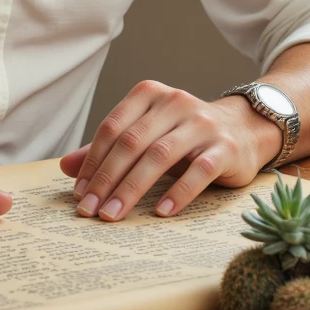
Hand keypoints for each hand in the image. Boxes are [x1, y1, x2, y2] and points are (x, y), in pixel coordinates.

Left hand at [59, 81, 281, 221]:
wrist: (243, 130)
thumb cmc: (184, 136)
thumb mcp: (146, 136)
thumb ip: (108, 150)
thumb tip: (65, 167)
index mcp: (150, 94)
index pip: (112, 128)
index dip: (92, 162)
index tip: (79, 193)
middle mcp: (175, 102)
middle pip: (131, 143)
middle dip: (106, 179)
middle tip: (90, 210)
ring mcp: (203, 123)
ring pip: (159, 156)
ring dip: (132, 189)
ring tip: (114, 215)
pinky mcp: (226, 147)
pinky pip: (199, 171)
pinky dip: (177, 192)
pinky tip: (160, 211)